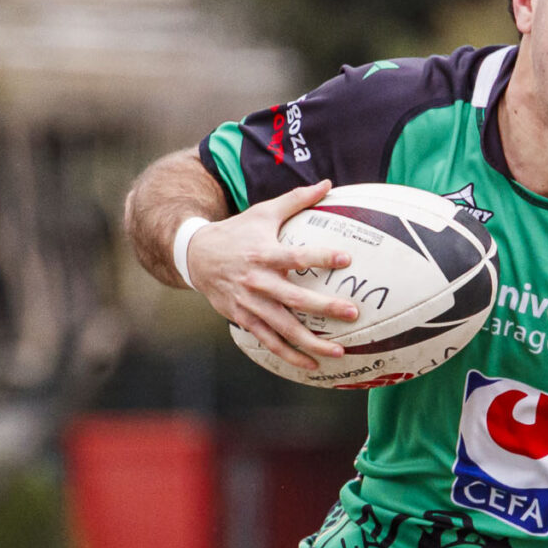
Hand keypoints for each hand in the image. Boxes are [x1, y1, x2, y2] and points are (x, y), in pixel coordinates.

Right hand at [181, 180, 358, 371]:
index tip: (347, 259)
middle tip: (352, 313)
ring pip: (283, 327)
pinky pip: (269, 341)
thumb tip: (327, 183)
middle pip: (294, 299)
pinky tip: (313, 363)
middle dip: (324, 307)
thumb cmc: (237, 232)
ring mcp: (249, 303)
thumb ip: (296, 200)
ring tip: (339, 350)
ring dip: (311, 341)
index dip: (321, 257)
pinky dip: (289, 355)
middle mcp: (257, 281)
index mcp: (263, 253)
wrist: (196, 256)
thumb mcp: (263, 212)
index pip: (295, 256)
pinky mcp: (243, 318)